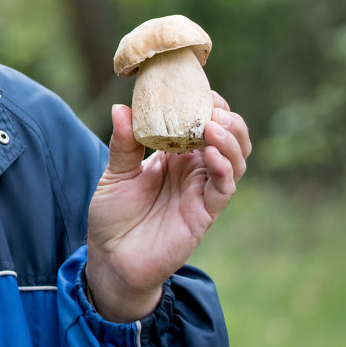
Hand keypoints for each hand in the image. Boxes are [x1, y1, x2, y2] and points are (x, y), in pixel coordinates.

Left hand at [84, 92, 251, 321]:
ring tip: (215, 124)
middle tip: (213, 106)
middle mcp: (193, 170)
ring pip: (234, 161)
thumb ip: (123, 143)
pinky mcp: (204, 214)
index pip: (200, 122)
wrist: (111, 258)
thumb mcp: (114, 174)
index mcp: (173, 155)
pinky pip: (223, 188)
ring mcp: (201, 191)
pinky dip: (224, 168)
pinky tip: (214, 153)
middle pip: (228, 138)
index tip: (199, 88)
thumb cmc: (113, 215)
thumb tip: (120, 107)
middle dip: (227, 118)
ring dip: (231, 140)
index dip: (206, 104)